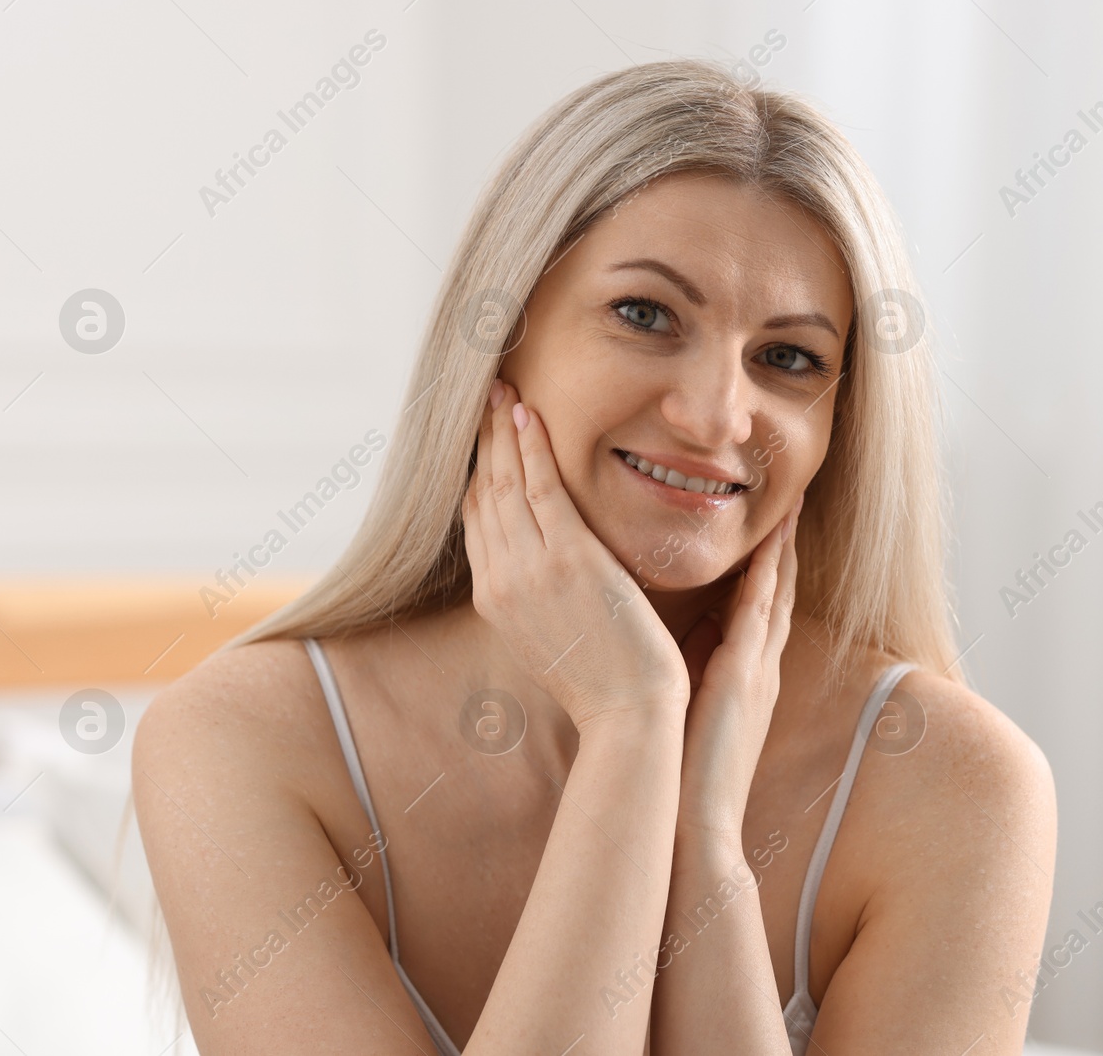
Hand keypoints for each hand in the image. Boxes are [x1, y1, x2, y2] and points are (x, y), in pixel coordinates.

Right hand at [462, 379, 691, 734]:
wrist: (626, 713)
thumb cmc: (604, 680)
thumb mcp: (552, 638)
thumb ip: (539, 597)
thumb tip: (544, 571)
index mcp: (494, 600)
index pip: (476, 521)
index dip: (477, 472)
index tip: (482, 438)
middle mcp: (499, 580)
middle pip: (482, 492)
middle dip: (482, 439)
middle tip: (482, 396)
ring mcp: (529, 568)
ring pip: (505, 481)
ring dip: (501, 429)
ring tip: (501, 389)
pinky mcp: (566, 558)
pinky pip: (541, 488)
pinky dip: (532, 445)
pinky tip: (529, 414)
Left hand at [674, 495, 801, 838]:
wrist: (696, 826)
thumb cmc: (686, 775)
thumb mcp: (692, 711)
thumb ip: (694, 672)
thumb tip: (685, 637)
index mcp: (746, 675)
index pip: (761, 608)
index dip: (769, 565)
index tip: (771, 525)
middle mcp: (761, 666)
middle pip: (778, 591)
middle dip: (786, 545)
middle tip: (793, 498)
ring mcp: (757, 668)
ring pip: (775, 593)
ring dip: (784, 548)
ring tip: (790, 505)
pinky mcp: (744, 675)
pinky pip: (760, 612)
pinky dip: (768, 574)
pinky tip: (772, 542)